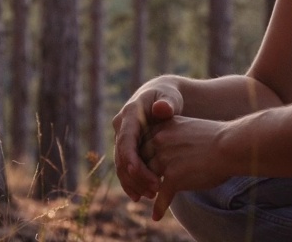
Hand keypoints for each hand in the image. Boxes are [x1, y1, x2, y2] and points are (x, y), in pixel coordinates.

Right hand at [112, 83, 182, 202]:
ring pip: (122, 165)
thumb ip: (167, 103)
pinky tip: (141, 195)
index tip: (140, 173)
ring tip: (152, 195)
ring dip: (134, 182)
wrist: (160, 97)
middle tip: (154, 191)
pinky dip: (132, 182)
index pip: (126, 139)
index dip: (131, 158)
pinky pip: (125, 168)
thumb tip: (161, 109)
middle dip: (136, 176)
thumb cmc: (169, 96)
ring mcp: (121, 137)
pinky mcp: (126, 147)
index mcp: (130, 113)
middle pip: (122, 156)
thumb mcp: (170, 97)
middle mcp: (121, 126)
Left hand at [140, 116, 234, 221]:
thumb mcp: (187, 128)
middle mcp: (159, 140)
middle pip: (139, 161)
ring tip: (148, 198)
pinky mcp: (174, 176)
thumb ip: (172, 136)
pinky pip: (161, 196)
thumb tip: (167, 148)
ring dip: (146, 191)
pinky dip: (158, 207)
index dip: (139, 158)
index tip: (141, 167)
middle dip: (140, 175)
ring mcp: (165, 158)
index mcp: (162, 127)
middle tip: (141, 186)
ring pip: (147, 179)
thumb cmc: (216, 138)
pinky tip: (156, 215)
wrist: (232, 145)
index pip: (141, 144)